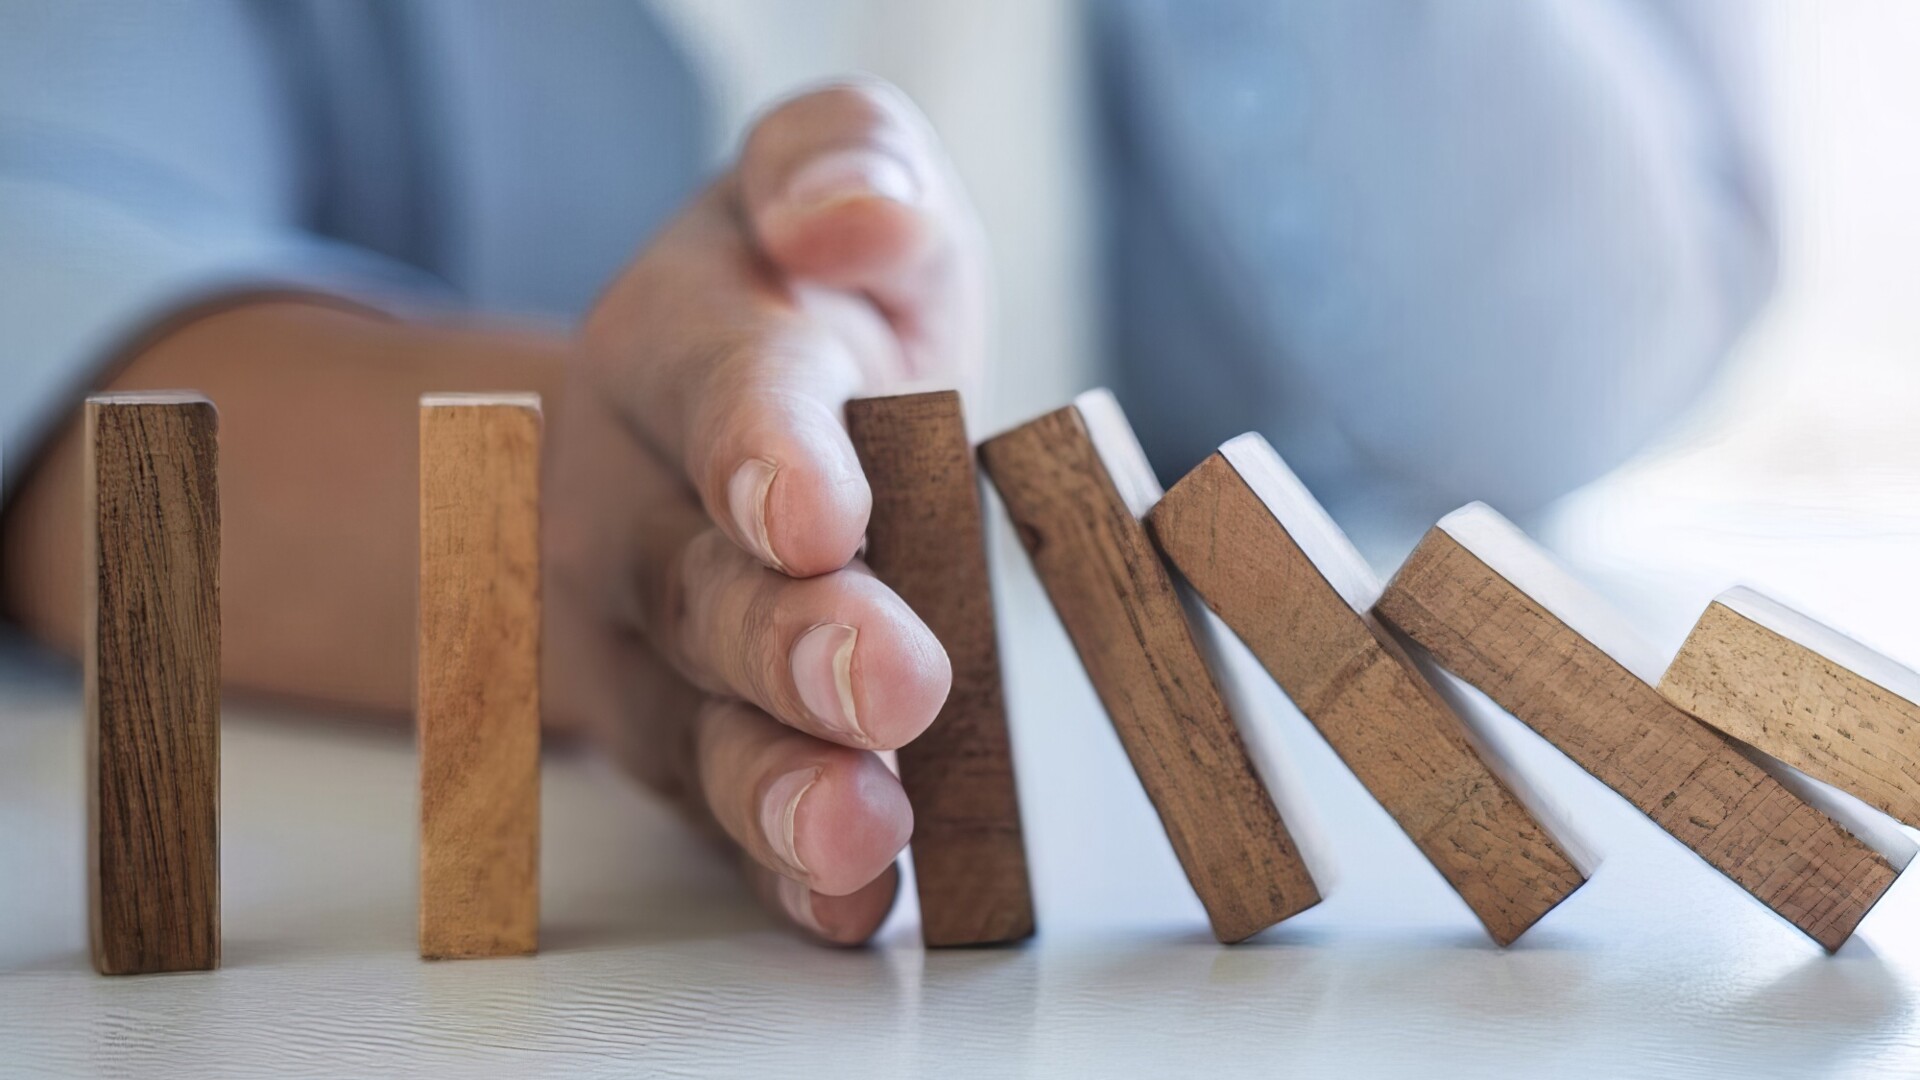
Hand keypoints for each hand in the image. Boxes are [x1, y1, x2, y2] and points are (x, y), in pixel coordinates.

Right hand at [544, 79, 988, 943]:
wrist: (745, 416)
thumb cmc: (816, 297)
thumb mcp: (840, 175)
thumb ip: (841, 160)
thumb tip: (846, 210)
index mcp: (678, 346)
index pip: (713, 389)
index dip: (762, 447)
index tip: (816, 510)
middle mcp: (638, 504)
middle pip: (695, 582)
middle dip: (788, 639)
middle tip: (890, 681)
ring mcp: (651, 640)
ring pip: (692, 724)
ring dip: (777, 786)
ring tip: (861, 833)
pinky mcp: (691, 736)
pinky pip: (721, 815)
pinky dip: (784, 871)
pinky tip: (853, 906)